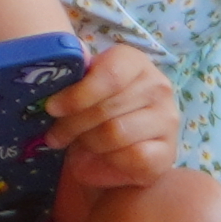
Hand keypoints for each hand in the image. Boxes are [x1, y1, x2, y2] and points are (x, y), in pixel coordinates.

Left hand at [49, 38, 180, 197]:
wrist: (114, 151)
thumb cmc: (94, 115)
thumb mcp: (82, 91)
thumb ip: (75, 77)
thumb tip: (64, 60)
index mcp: (134, 62)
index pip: (110, 75)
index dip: (78, 94)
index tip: (52, 108)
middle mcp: (158, 87)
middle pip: (107, 108)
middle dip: (73, 125)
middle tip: (55, 135)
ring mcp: (167, 120)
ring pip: (117, 133)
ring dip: (89, 143)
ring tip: (80, 145)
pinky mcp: (168, 152)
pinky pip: (133, 157)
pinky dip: (110, 161)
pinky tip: (104, 158)